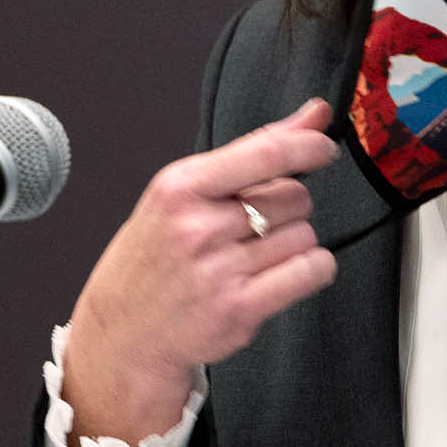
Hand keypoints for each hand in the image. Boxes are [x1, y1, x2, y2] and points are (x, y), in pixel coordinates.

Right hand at [61, 99, 340, 443]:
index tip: (324, 148)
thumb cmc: (156, 255)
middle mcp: (198, 228)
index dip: (308, 146)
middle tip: (251, 226)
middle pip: (294, 197)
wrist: (122, 331)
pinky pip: (310, 272)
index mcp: (181, 187)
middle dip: (287, 207)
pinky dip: (311, 270)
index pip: (265, 153)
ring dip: (293, 243)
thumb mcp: (185, 192)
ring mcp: (219, 272)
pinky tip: (282, 274)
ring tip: (253, 256)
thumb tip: (315, 115)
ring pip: (305, 236)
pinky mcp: (239, 310)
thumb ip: (254, 151)